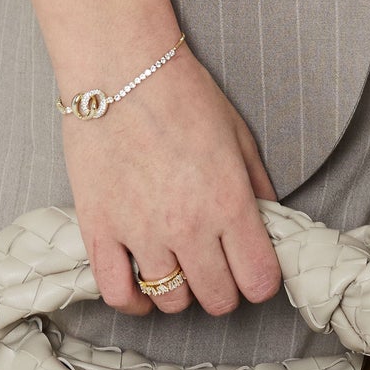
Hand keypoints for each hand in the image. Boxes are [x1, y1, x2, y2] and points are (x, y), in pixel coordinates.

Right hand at [60, 44, 282, 317]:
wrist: (119, 67)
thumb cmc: (182, 93)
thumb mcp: (238, 136)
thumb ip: (258, 187)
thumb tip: (269, 224)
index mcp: (229, 203)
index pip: (259, 280)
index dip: (260, 282)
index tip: (253, 271)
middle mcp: (188, 227)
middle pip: (217, 299)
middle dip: (224, 290)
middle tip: (217, 269)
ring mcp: (141, 233)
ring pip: (170, 302)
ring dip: (180, 293)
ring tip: (178, 269)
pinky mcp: (100, 230)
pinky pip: (118, 293)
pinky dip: (134, 301)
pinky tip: (141, 288)